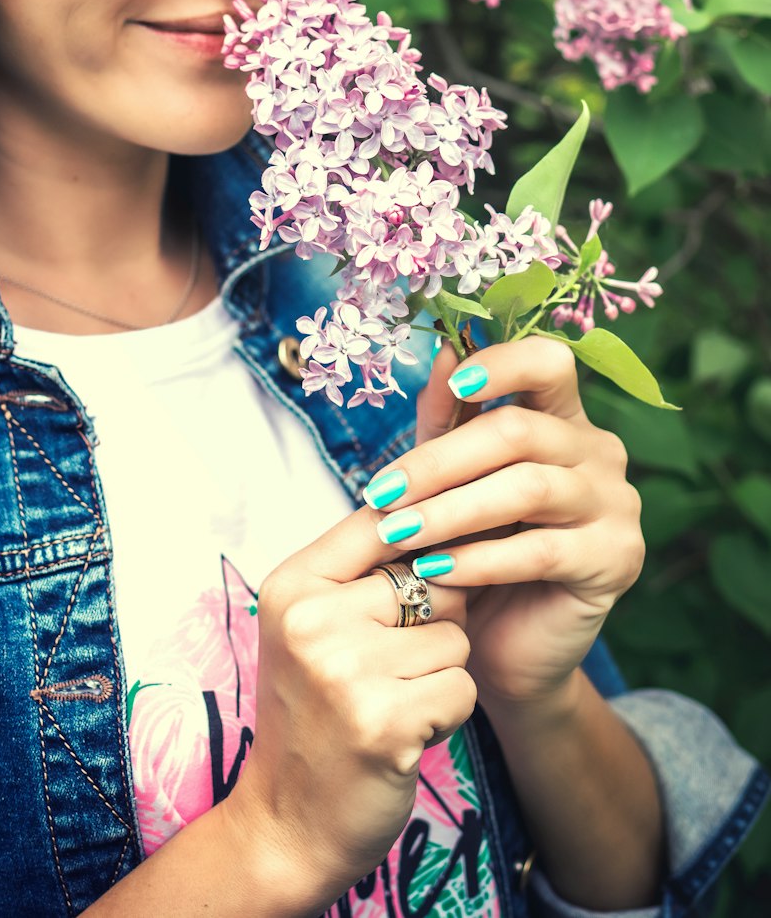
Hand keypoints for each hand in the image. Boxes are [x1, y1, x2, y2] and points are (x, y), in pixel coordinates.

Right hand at [227, 506, 475, 911]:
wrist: (286, 823)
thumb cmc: (314, 713)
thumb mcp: (314, 627)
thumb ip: (364, 570)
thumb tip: (447, 510)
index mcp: (292, 585)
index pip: (382, 520)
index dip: (426, 535)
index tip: (441, 559)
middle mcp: (312, 620)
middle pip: (432, 580)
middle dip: (436, 622)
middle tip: (393, 666)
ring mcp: (345, 671)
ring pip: (455, 637)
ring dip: (442, 673)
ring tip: (395, 701)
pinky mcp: (384, 722)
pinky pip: (462, 687)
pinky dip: (448, 713)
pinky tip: (405, 734)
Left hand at [379, 335, 643, 708]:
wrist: (502, 646)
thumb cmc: (473, 547)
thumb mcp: (450, 477)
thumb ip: (446, 418)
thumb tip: (442, 350)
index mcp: (563, 417)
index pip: (549, 361)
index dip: (503, 363)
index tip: (454, 383)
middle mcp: (599, 451)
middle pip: (518, 432)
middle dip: (438, 463)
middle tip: (380, 494)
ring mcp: (616, 504)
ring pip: (527, 489)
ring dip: (450, 511)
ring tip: (397, 534)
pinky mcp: (617, 559)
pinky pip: (541, 551)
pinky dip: (479, 559)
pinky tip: (435, 570)